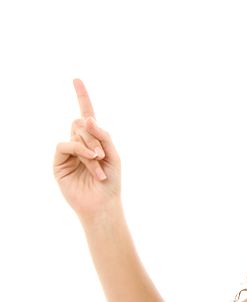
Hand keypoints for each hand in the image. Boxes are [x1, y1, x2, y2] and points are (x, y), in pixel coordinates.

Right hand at [53, 78, 121, 220]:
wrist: (103, 203)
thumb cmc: (111, 181)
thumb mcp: (114, 155)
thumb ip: (103, 135)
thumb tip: (86, 118)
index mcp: (94, 140)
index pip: (86, 115)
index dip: (82, 97)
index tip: (76, 79)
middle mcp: (80, 143)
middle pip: (82, 123)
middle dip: (95, 136)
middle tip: (102, 155)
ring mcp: (68, 151)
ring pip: (75, 134)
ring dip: (90, 148)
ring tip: (99, 163)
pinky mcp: (59, 161)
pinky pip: (65, 144)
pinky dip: (79, 150)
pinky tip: (91, 161)